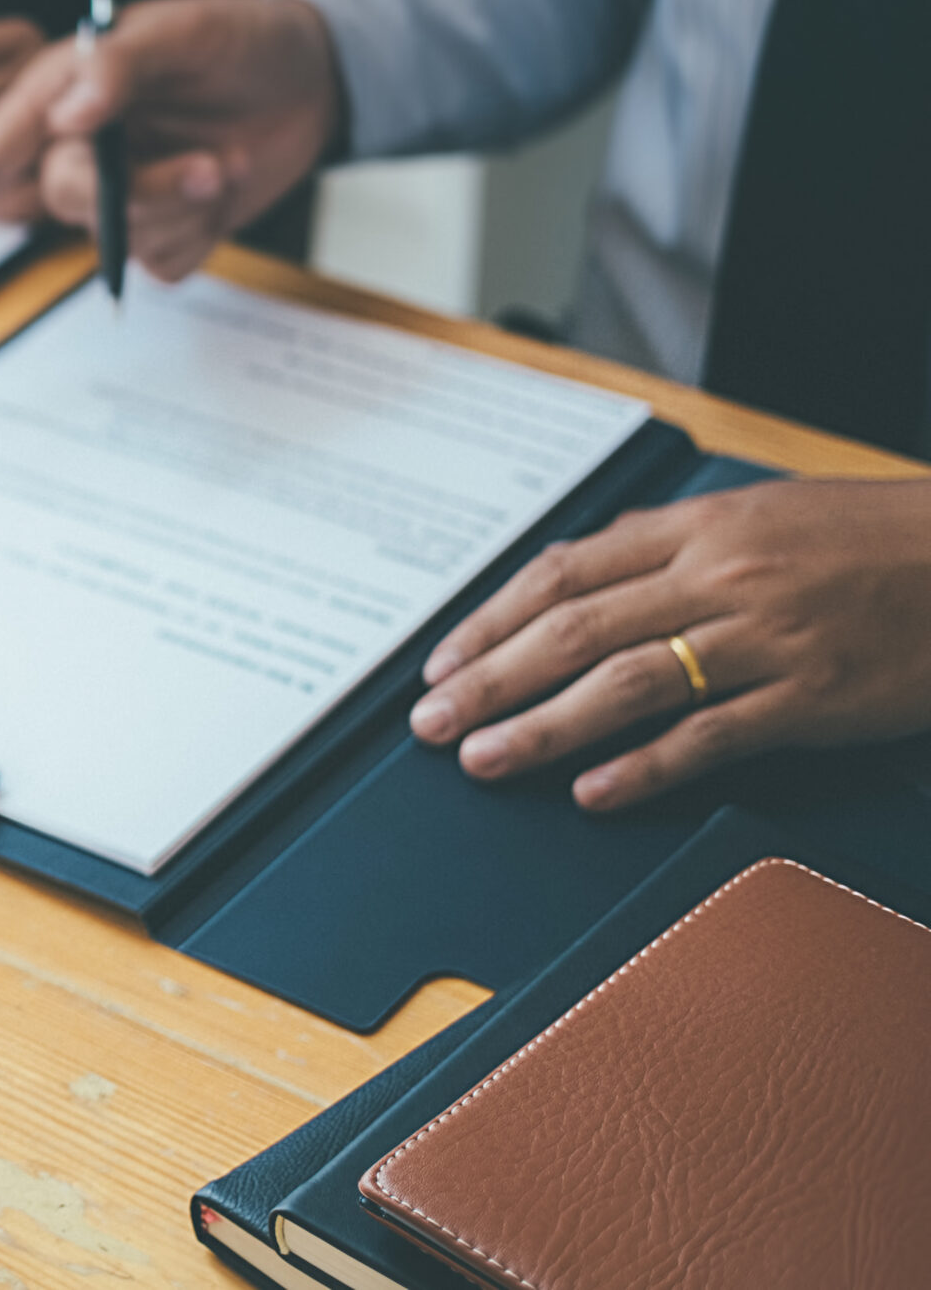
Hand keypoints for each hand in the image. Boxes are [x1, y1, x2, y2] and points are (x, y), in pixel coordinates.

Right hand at [0, 0, 343, 272]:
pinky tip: (224, 184)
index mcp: (57, 94)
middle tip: (210, 164)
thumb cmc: (236, 40)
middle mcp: (76, 148)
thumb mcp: (184, 32)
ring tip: (227, 160)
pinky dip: (204, 230)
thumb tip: (66, 115)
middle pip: (67, 201)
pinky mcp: (159, 229)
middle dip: (142, 192)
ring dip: (184, 204)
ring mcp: (118, 194)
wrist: (311, 77)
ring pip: (120, 237)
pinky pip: (163, 261)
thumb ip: (119, 64)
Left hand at [410, 480, 930, 810]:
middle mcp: (720, 576)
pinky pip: (712, 735)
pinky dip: (644, 766)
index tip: (442, 663)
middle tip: (432, 723)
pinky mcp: (814, 696)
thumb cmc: (875, 540)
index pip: (562, 574)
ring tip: (484, 759)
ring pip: (625, 683)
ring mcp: (766, 637)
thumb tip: (583, 574)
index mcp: (700, 527)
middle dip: (489, 680)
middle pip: (574, 630)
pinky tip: (592, 791)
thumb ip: (671, 545)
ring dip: (542, 725)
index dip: (490, 621)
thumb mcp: (764, 516)